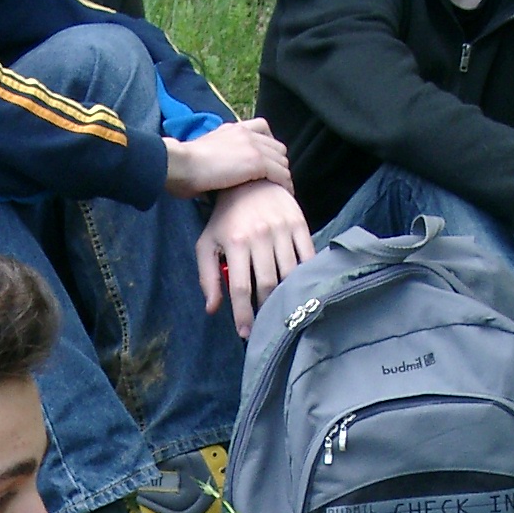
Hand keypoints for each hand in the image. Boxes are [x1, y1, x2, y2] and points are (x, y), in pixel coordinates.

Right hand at [164, 117, 290, 197]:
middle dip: (279, 164)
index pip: (262, 129)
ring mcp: (252, 146)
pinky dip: (284, 184)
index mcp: (232, 129)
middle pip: (277, 146)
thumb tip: (214, 179)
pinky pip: (280, 173)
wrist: (180, 164)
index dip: (270, 148)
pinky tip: (284, 195)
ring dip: (283, 176)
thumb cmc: (181, 167)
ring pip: (282, 160)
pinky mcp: (255, 162)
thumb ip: (215, 160)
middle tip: (276, 183)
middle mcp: (245, 133)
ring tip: (282, 191)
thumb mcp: (201, 155)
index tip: (268, 165)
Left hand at [197, 180, 315, 337]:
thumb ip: (207, 277)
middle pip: (267, 284)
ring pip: (289, 273)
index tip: (246, 333)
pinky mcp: (299, 222)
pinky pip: (307, 255)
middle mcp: (259, 235)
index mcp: (235, 243)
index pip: (240, 287)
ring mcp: (281, 228)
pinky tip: (302, 287)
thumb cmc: (225, 217)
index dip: (243, 314)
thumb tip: (213, 309)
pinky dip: (306, 274)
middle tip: (266, 323)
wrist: (249, 179)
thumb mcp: (207, 243)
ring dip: (287, 295)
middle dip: (266, 308)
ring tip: (283, 309)